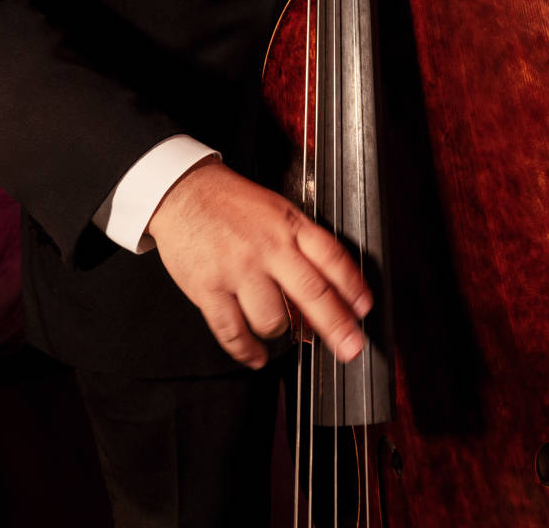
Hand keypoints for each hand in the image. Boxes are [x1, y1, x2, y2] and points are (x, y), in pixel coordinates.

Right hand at [146, 159, 372, 368]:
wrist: (184, 192)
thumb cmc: (233, 204)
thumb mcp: (277, 211)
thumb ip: (301, 245)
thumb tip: (326, 287)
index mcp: (290, 226)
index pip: (332, 258)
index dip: (353, 286)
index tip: (364, 309)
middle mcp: (268, 248)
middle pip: (312, 293)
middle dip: (336, 325)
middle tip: (350, 348)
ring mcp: (238, 270)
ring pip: (272, 319)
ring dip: (282, 336)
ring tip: (282, 337)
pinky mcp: (208, 288)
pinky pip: (232, 331)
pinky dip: (247, 350)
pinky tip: (256, 356)